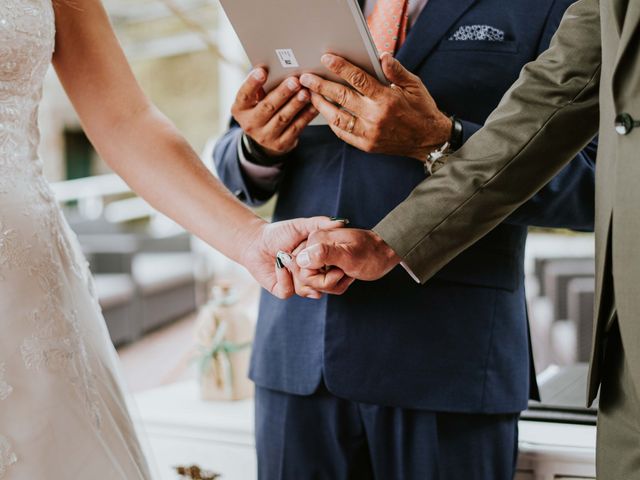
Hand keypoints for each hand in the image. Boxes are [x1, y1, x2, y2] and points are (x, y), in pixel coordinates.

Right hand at [232, 68, 318, 156]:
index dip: (252, 83)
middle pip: (267, 107)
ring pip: (283, 118)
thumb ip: (261, 87)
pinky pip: (296, 128)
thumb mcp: (254, 100)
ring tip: (306, 92)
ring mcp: (265, 137)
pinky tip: (314, 105)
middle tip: (294, 81)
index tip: (262, 71)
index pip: (244, 95)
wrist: (266, 138)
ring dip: (296, 104)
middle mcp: (250, 125)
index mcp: (240, 109)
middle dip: (282, 93)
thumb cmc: (261, 109)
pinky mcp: (281, 144)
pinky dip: (306, 115)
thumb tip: (275, 68)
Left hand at [240, 217, 346, 298]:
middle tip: (299, 251)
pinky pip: (289, 291)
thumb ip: (321, 224)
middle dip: (312, 266)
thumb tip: (342, 222)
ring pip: (307, 289)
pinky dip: (284, 277)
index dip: (330, 261)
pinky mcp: (282, 290)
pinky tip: (280, 263)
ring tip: (288, 256)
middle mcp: (311, 277)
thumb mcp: (302, 226)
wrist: (256, 241)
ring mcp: (298, 285)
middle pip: (323, 283)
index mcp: (320, 264)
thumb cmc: (280, 233)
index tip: (323, 250)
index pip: (335, 270)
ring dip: (297, 271)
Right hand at [292, 228, 400, 292]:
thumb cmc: (372, 254)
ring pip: (313, 282)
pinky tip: (346, 276)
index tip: (338, 272)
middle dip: (326, 283)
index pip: (301, 269)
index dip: (318, 279)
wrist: (385, 253)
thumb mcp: (350, 256)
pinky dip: (335, 284)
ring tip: (347, 275)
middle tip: (343, 274)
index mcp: (316, 240)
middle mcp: (314, 245)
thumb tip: (301, 258)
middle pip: (305, 277)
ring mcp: (319, 254)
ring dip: (332, 284)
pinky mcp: (325, 262)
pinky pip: (321, 281)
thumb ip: (324, 254)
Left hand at [300, 53, 450, 160]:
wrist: (428, 140)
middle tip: (305, 78)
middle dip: (321, 86)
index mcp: (387, 99)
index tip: (326, 59)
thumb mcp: (414, 85)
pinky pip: (343, 133)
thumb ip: (396, 70)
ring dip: (321, 106)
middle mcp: (376, 117)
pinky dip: (332, 123)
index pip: (358, 79)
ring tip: (310, 95)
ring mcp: (369, 133)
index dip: (341, 68)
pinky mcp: (367, 145)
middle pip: (342, 98)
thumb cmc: (421, 110)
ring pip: (337, 118)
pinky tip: (325, 113)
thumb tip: (381, 56)